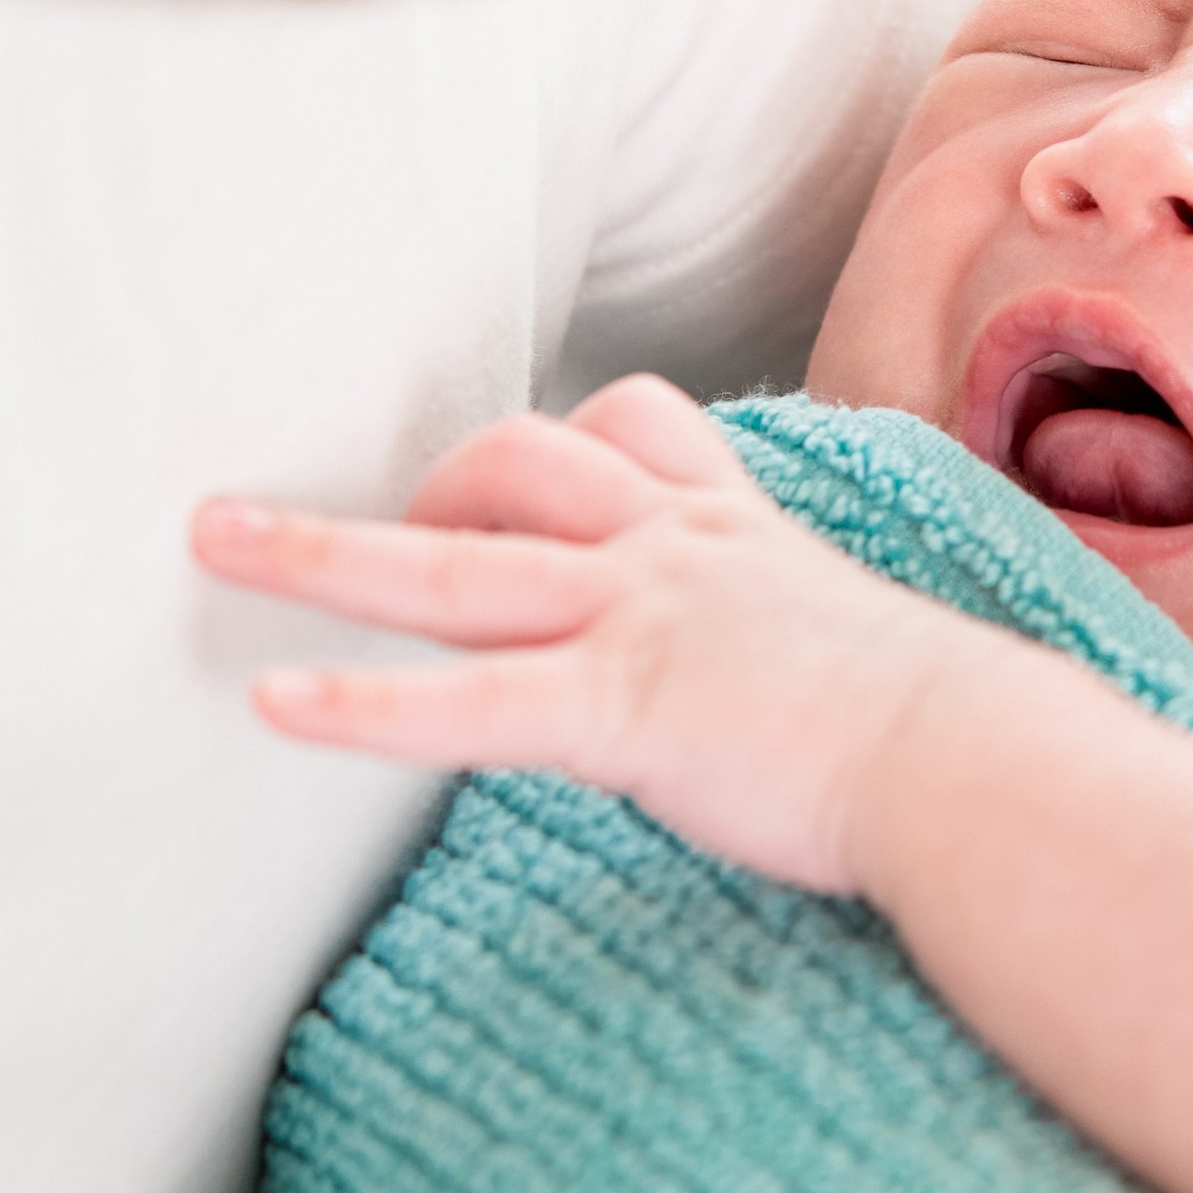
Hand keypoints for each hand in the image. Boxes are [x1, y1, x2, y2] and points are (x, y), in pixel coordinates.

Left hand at [192, 376, 997, 892]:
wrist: (982, 764)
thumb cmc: (952, 736)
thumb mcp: (867, 653)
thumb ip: (801, 646)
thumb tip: (797, 695)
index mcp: (741, 534)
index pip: (637, 428)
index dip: (557, 446)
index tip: (496, 480)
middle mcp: (680, 549)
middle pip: (518, 462)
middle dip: (410, 483)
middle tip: (324, 529)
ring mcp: (646, 617)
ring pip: (457, 560)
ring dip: (319, 550)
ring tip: (211, 542)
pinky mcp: (626, 707)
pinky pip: (471, 701)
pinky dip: (364, 704)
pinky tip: (275, 709)